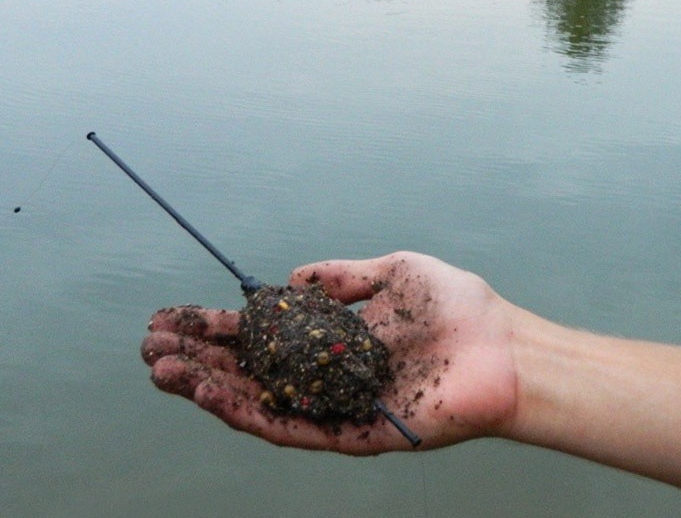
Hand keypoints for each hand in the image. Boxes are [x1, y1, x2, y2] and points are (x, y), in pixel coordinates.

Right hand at [141, 252, 518, 452]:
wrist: (505, 350)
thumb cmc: (460, 308)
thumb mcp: (396, 272)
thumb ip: (342, 277)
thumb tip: (288, 280)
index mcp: (336, 337)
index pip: (262, 333)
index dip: (215, 327)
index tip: (171, 316)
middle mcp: (328, 373)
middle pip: (249, 369)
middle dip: (198, 358)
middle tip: (149, 345)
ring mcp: (337, 405)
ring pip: (259, 401)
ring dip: (207, 388)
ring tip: (163, 370)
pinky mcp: (352, 434)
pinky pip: (293, 427)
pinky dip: (250, 413)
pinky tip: (214, 395)